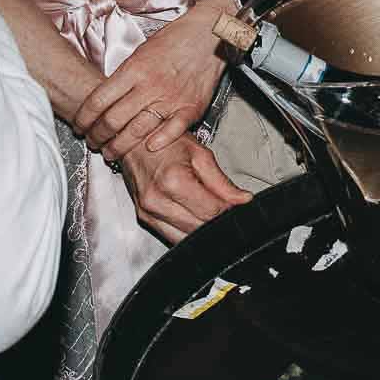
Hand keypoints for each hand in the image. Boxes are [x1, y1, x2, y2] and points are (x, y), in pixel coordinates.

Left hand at [73, 0, 233, 161]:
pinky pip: (171, 131)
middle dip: (97, 136)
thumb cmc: (175, 40)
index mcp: (134, 69)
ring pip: (137, 131)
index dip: (84, 118)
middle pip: (113, 120)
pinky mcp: (191, 108)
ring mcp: (171, 99)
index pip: (98, 100)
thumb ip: (124, 76)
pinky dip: (158, 142)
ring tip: (110, 152)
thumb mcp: (140, 51)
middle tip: (92, 142)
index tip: (79, 125)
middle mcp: (150, 86)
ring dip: (119, 146)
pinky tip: (147, 148)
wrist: (209, 34)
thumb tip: (106, 98)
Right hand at [116, 132, 249, 241]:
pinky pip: (170, 236)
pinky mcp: (144, 218)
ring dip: (201, 229)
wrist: (136, 141)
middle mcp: (156, 200)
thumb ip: (223, 183)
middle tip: (225, 208)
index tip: (236, 205)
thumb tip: (243, 200)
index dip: (228, 210)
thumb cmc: (166, 142)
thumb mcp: (201, 155)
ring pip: (184, 238)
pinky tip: (194, 218)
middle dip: (216, 221)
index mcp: (173, 181)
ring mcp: (147, 212)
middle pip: (198, 228)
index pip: (211, 212)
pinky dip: (185, 232)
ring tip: (209, 212)